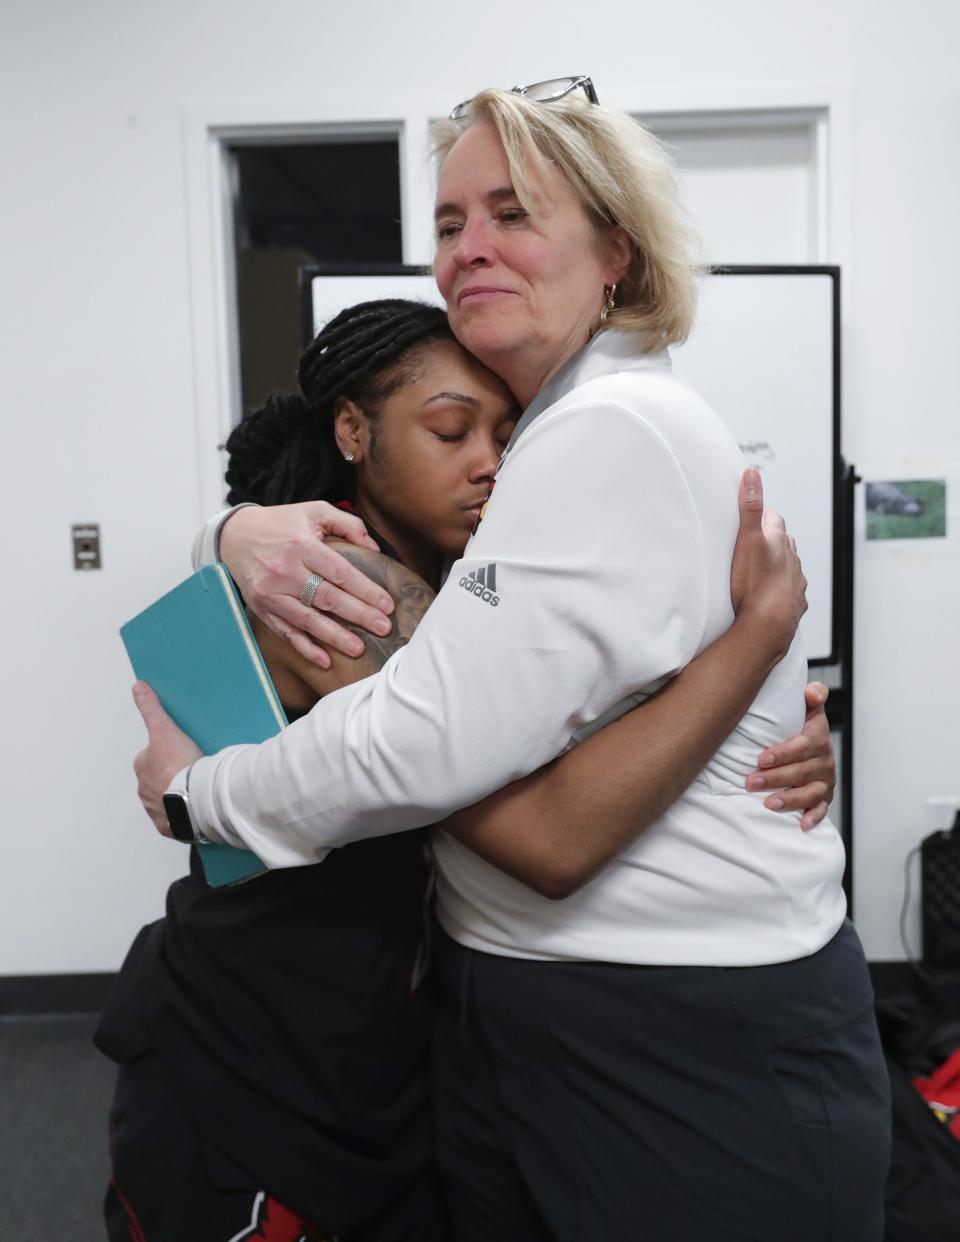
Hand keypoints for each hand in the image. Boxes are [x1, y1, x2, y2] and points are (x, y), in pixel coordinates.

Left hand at [132, 682, 202, 837]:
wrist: (197, 798)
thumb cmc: (180, 764)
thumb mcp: (165, 728)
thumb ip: (151, 708)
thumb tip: (138, 687)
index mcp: (142, 767)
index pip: (152, 756)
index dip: (168, 752)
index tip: (184, 752)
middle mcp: (144, 790)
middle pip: (159, 778)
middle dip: (172, 775)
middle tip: (193, 769)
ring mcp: (156, 810)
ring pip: (166, 798)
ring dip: (177, 795)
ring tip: (198, 788)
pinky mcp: (170, 825)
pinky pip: (176, 818)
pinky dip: (183, 813)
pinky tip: (196, 807)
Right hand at [219, 503, 395, 668]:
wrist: (233, 536)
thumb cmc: (281, 524)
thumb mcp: (314, 511)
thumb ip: (347, 523)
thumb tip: (374, 548)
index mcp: (301, 545)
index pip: (340, 572)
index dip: (365, 590)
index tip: (387, 605)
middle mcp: (285, 570)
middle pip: (327, 598)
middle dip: (358, 615)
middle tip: (383, 628)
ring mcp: (271, 592)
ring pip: (307, 619)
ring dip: (335, 637)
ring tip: (358, 649)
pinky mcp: (262, 608)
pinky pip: (286, 632)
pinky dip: (305, 648)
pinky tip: (324, 660)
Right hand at [730, 468, 806, 660]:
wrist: (767, 625)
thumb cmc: (754, 584)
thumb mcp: (747, 539)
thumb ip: (749, 506)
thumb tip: (752, 474)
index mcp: (780, 542)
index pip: (773, 519)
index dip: (762, 516)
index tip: (753, 516)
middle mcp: (792, 560)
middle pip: (783, 543)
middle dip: (771, 540)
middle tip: (753, 541)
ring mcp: (795, 582)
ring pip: (788, 567)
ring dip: (777, 565)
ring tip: (759, 570)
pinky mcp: (794, 603)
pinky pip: (789, 592)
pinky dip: (781, 590)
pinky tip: (769, 595)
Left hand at [745, 682, 835, 830]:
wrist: (809, 744)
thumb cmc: (798, 725)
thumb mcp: (806, 708)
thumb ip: (811, 696)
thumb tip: (812, 690)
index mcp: (818, 737)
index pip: (803, 746)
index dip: (783, 754)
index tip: (762, 759)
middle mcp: (825, 760)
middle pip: (802, 772)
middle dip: (775, 778)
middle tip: (751, 782)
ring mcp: (825, 780)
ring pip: (810, 792)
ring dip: (790, 799)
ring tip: (768, 803)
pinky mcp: (824, 797)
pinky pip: (821, 810)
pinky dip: (813, 817)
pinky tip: (801, 824)